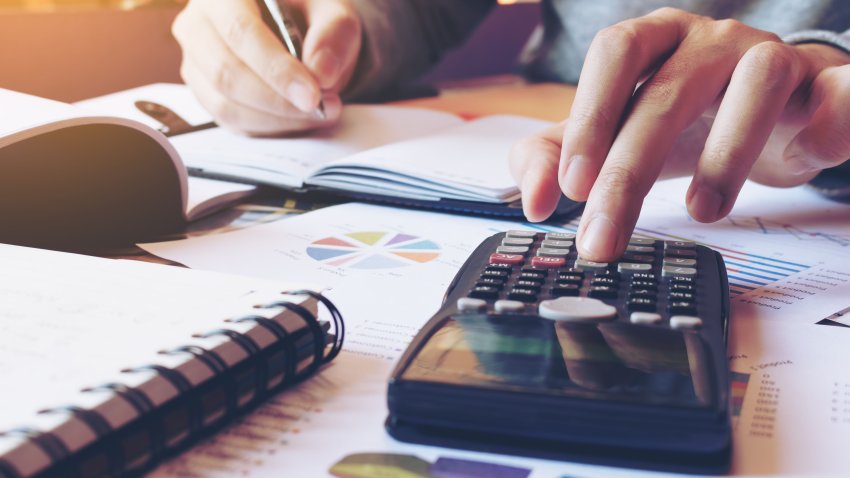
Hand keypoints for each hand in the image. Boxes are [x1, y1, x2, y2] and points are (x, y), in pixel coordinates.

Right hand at [172, 0, 361, 135]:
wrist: (300, 31)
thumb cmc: (310, 15)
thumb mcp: (334, 13)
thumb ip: (334, 35)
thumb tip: (321, 74)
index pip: (240, 32)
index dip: (276, 69)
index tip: (312, 95)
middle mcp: (198, 24)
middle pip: (227, 74)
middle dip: (279, 101)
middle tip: (322, 107)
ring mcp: (197, 63)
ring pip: (226, 105)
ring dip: (278, 118)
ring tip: (319, 112)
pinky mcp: (206, 95)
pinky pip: (233, 123)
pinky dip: (271, 128)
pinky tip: (299, 118)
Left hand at [510, 7, 849, 261]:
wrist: (776, 114)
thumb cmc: (685, 122)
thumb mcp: (614, 137)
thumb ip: (558, 157)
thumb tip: (534, 202)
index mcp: (656, 41)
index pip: (616, 53)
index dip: (591, 114)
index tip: (572, 187)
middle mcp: (711, 41)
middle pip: (666, 91)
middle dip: (629, 171)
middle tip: (604, 237)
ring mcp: (773, 57)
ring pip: (756, 82)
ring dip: (725, 153)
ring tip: (701, 213)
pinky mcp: (825, 85)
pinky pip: (839, 90)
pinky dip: (831, 115)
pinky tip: (805, 152)